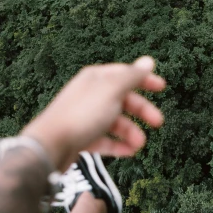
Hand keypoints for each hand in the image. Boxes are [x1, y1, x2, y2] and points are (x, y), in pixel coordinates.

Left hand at [21, 56, 165, 170]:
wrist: (51, 145)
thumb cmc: (81, 114)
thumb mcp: (112, 90)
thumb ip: (132, 76)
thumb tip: (148, 61)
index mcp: (96, 79)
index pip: (125, 74)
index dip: (144, 79)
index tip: (161, 87)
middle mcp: (90, 95)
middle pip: (123, 99)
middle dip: (141, 111)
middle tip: (158, 122)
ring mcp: (85, 117)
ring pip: (115, 122)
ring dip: (131, 132)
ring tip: (139, 144)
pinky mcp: (81, 137)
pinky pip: (104, 140)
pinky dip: (117, 145)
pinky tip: (128, 152)